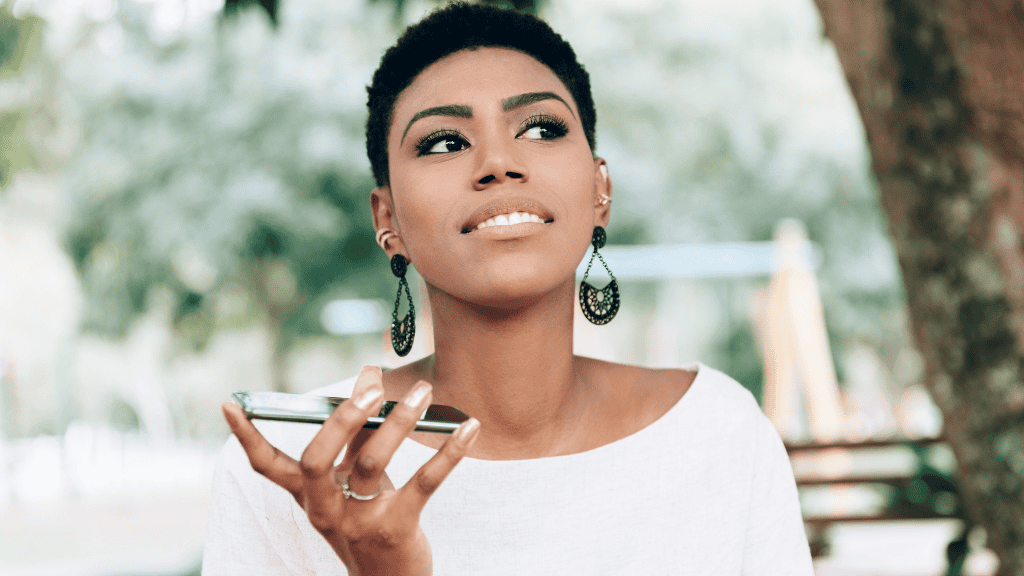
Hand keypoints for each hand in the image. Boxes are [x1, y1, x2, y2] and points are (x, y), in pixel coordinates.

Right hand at [221, 365, 480, 575]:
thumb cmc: (371, 521)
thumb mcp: (354, 484)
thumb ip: (359, 433)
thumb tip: (369, 377)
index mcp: (309, 496)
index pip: (268, 466)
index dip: (248, 437)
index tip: (230, 404)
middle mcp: (325, 509)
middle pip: (317, 460)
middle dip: (341, 420)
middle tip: (371, 389)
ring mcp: (358, 521)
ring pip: (370, 465)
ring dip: (399, 422)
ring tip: (422, 392)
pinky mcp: (396, 528)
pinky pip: (424, 484)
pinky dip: (448, 452)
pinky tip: (469, 427)